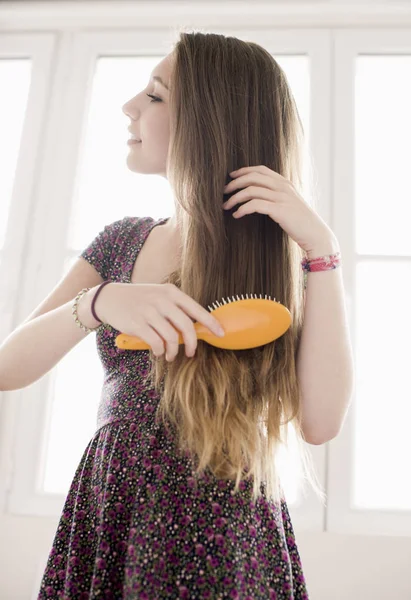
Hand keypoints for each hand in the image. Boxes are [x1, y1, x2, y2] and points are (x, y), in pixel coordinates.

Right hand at [96, 282, 224, 359]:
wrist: (109, 298)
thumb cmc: (139, 300)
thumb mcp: (159, 296)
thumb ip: (176, 308)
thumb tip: (197, 328)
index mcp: (171, 293)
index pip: (196, 309)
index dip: (211, 323)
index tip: (221, 334)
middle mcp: (162, 301)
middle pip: (187, 326)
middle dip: (192, 344)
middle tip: (191, 353)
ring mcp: (149, 312)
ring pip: (171, 338)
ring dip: (173, 351)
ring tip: (170, 355)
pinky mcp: (137, 324)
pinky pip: (156, 343)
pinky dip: (160, 351)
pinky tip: (159, 352)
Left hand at [223, 165, 337, 256]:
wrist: (315, 234)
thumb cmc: (300, 222)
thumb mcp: (289, 203)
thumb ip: (277, 196)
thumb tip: (258, 196)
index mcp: (285, 183)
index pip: (261, 170)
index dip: (244, 171)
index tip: (231, 177)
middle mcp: (283, 187)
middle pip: (253, 177)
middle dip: (235, 183)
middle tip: (224, 192)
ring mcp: (282, 197)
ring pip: (251, 190)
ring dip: (235, 198)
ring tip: (226, 206)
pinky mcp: (280, 210)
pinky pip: (255, 205)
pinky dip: (242, 209)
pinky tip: (237, 215)